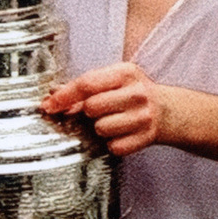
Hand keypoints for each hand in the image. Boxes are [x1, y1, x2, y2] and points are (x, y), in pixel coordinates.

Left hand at [39, 62, 161, 155]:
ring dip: (101, 128)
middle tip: (99, 110)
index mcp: (125, 72)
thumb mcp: (113, 80)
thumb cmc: (133, 92)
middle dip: (88, 112)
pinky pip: (114, 146)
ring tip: (114, 120)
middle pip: (92, 107)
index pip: (87, 83)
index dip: (64, 96)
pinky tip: (122, 132)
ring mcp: (143, 116)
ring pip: (101, 128)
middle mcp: (137, 93)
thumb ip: (84, 86)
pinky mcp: (146, 138)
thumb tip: (53, 95)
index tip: (49, 105)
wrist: (168, 110)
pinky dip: (113, 142)